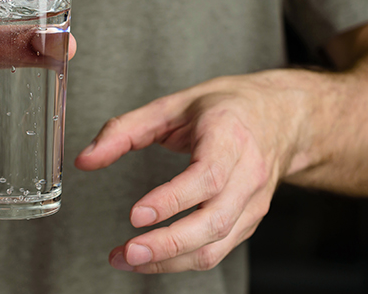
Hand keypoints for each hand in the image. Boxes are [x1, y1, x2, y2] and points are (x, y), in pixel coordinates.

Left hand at [75, 70, 315, 272]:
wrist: (281, 117)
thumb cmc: (227, 109)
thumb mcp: (172, 106)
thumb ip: (125, 130)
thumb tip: (86, 158)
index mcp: (229, 137)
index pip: (206, 177)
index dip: (172, 200)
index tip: (137, 215)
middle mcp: (248, 173)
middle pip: (213, 221)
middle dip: (168, 244)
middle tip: (127, 252)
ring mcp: (252, 202)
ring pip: (216, 244)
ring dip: (171, 261)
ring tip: (127, 260)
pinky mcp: (248, 221)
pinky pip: (218, 250)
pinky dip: (182, 261)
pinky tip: (151, 259)